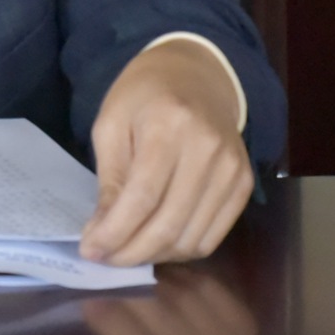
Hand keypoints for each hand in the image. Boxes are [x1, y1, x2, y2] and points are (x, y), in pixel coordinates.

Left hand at [78, 39, 252, 264]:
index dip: (115, 233)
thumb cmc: (143, 97)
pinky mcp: (244, 184)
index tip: (90, 251)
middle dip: (131, 253)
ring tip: (127, 249)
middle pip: (169, 224)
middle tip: (105, 258)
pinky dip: (182, 249)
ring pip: (192, 239)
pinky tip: (157, 242)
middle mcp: (208, 149)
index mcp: (169, 125)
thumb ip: (110, 180)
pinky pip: (213, 236)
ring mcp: (232, 169)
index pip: (142, 198)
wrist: (197, 76)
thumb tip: (101, 235)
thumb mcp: (111, 125)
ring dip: (155, 255)